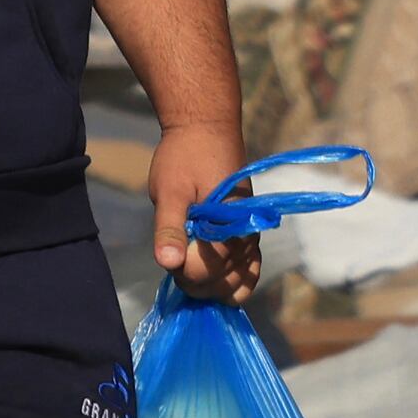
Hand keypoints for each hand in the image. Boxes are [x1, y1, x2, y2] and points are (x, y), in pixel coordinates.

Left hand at [148, 118, 261, 301]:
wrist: (206, 131)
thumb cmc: (184, 158)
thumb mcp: (170, 190)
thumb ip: (169, 228)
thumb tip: (167, 263)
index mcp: (229, 229)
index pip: (205, 273)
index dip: (180, 271)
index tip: (167, 255)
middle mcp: (247, 240)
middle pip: (220, 285)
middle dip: (193, 282)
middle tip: (172, 259)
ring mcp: (251, 240)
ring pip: (235, 284)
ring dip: (209, 286)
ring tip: (186, 267)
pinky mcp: (248, 237)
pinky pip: (247, 271)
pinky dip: (230, 282)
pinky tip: (210, 280)